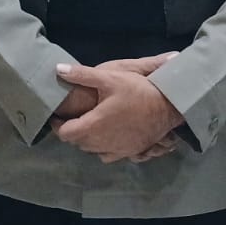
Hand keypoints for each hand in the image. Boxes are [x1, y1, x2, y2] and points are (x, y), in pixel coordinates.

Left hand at [52, 59, 183, 162]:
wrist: (168, 106)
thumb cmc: (137, 90)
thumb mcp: (109, 77)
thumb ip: (82, 74)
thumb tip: (58, 69)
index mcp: (94, 125)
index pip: (65, 133)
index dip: (57, 125)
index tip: (57, 116)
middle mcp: (103, 142)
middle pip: (78, 142)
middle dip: (72, 130)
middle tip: (72, 116)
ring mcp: (117, 150)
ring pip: (92, 150)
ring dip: (87, 139)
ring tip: (88, 123)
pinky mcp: (130, 152)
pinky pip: (107, 155)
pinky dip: (102, 147)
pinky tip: (107, 134)